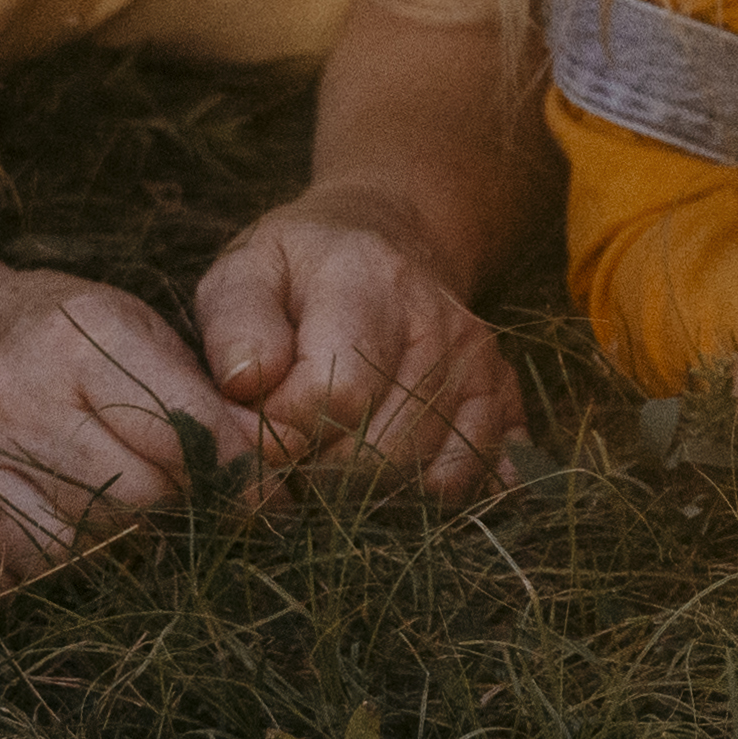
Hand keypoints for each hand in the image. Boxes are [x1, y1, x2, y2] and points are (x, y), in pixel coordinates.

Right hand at [0, 259, 247, 585]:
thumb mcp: (128, 325)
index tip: (265, 494)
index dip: (235, 470)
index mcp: (80, 334)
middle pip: (133, 496)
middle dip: (176, 515)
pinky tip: (37, 561)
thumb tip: (276, 464)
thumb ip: (196, 390)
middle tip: (187, 513)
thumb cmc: (52, 332)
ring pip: (67, 548)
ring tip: (120, 529)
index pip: (182, 427)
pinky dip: (15, 584)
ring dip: (106, 554)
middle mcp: (15, 394)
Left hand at [192, 188, 523, 510]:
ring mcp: (479, 363)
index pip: (338, 396)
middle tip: (292, 457)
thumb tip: (246, 382)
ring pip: (436, 478)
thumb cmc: (301, 269)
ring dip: (374, 498)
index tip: (258, 422)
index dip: (283, 433)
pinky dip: (442, 499)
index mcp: (369, 284)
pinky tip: (402, 487)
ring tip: (334, 465)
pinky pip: (486, 477)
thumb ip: (234, 323)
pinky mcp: (503, 396)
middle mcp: (438, 324)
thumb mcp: (247, 270)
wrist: (390, 239)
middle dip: (324, 478)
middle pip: (388, 451)